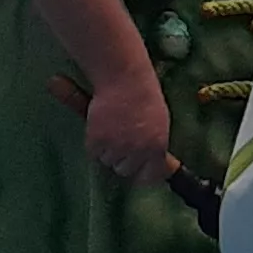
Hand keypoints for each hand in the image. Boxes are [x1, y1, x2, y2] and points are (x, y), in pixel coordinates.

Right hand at [72, 66, 178, 187]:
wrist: (124, 77)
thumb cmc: (143, 96)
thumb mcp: (159, 122)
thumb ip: (154, 144)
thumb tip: (159, 167)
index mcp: (158, 145)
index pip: (151, 175)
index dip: (142, 174)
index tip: (136, 172)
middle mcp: (139, 150)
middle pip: (124, 170)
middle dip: (121, 158)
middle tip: (120, 138)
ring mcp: (117, 146)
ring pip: (107, 161)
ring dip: (107, 148)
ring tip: (112, 125)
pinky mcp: (97, 141)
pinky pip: (93, 152)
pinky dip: (94, 141)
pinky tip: (101, 123)